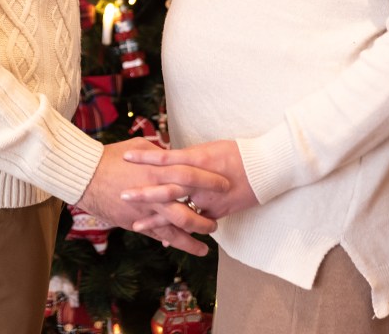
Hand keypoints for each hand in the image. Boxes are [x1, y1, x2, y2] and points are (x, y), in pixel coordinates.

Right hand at [76, 138, 229, 255]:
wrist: (86, 176)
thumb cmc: (112, 157)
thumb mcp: (140, 147)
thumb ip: (160, 154)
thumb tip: (174, 155)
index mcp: (157, 170)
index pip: (190, 174)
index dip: (209, 180)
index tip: (225, 184)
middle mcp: (154, 192)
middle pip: (187, 206)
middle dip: (206, 213)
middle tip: (220, 216)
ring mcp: (145, 210)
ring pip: (175, 227)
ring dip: (194, 234)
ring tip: (209, 238)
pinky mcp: (135, 222)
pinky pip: (158, 235)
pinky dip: (174, 242)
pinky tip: (186, 247)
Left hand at [120, 140, 258, 232]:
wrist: (266, 165)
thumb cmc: (238, 152)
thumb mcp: (210, 147)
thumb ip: (188, 156)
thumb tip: (168, 158)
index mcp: (197, 157)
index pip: (166, 157)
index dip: (146, 157)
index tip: (126, 157)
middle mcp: (200, 178)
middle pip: (167, 185)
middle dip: (144, 192)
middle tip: (122, 196)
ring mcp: (208, 197)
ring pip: (178, 209)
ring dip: (156, 218)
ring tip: (136, 225)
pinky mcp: (218, 210)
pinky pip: (195, 221)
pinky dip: (178, 230)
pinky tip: (164, 239)